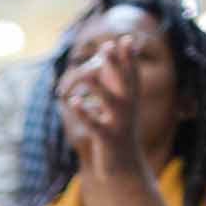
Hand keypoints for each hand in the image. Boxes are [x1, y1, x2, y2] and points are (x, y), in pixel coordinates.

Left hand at [57, 36, 150, 182]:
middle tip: (106, 46)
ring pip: (110, 101)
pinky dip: (85, 113)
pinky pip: (95, 124)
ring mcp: (119, 123)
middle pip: (123, 83)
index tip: (126, 38)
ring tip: (85, 73)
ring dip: (97, 87)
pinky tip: (73, 101)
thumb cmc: (117, 132)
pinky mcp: (107, 138)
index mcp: (131, 100)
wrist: (123, 166)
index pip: (132, 75)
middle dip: (116, 65)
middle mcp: (129, 109)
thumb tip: (106, 66)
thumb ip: (114, 86)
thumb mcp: (119, 109)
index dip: (129, 58)